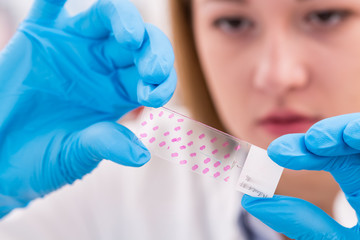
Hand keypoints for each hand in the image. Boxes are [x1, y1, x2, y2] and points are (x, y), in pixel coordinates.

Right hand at [0, 0, 175, 217]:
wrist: (0, 158)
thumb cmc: (41, 157)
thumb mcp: (77, 153)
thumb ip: (106, 144)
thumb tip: (142, 156)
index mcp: (120, 91)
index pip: (153, 75)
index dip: (162, 82)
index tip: (153, 97)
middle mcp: (102, 65)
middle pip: (139, 42)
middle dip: (153, 51)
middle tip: (152, 69)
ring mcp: (73, 47)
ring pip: (105, 17)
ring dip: (123, 20)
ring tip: (131, 38)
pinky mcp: (38, 37)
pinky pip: (49, 6)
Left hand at [242, 113, 359, 238]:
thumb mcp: (336, 239)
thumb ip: (298, 220)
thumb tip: (250, 201)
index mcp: (358, 176)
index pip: (327, 153)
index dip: (301, 150)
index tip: (275, 154)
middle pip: (349, 140)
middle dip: (323, 138)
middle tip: (291, 146)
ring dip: (348, 132)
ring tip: (320, 142)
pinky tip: (353, 139)